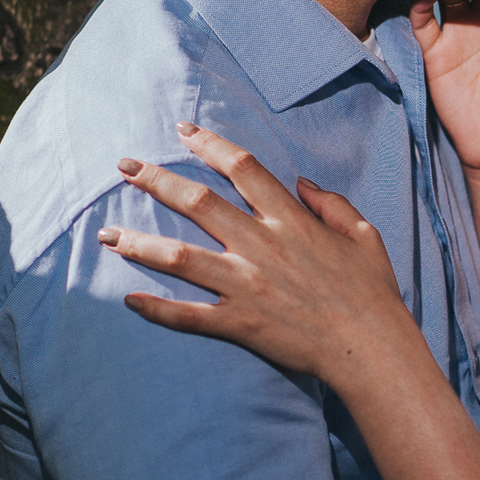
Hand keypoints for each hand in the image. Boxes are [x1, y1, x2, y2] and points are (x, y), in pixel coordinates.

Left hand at [98, 126, 405, 383]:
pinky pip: (189, 316)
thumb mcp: (363, 235)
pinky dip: (158, 309)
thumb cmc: (373, 291)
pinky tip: (130, 300)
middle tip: (125, 167)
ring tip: (106, 235)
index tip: (183, 131)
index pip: (242, 169)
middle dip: (156, 181)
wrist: (372, 348)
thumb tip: (302, 182)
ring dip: (139, 243)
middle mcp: (262, 246)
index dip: (209, 145)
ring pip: (180, 258)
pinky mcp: (241, 323)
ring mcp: (247, 286)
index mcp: (291, 220)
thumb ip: (331, 204)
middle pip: (197, 203)